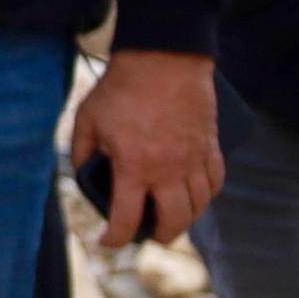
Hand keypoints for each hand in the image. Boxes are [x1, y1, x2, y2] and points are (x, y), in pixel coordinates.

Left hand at [72, 48, 221, 247]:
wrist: (163, 56)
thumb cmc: (121, 87)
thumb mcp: (87, 120)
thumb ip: (82, 152)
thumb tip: (84, 175)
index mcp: (134, 167)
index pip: (127, 220)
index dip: (115, 238)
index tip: (107, 241)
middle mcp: (168, 169)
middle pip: (174, 222)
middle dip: (160, 235)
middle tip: (149, 233)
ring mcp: (194, 159)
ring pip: (199, 205)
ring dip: (186, 219)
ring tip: (172, 217)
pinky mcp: (211, 145)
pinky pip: (216, 181)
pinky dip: (207, 195)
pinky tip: (197, 196)